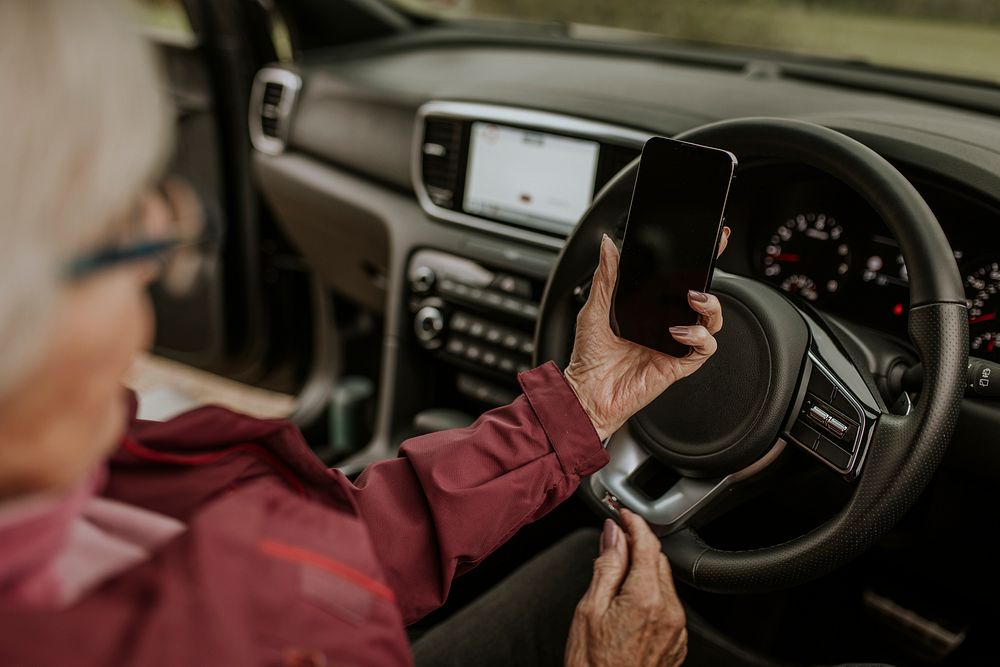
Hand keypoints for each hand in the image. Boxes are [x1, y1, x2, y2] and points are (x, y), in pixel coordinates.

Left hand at [564, 229, 729, 439]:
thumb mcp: (594, 308)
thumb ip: (605, 276)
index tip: (710, 240)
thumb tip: (607, 245)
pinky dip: (698, 336)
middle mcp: (666, 325)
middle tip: (710, 257)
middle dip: (712, 275)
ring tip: (693, 298)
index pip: (679, 281)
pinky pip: (704, 348)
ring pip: (713, 321)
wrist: (586, 391)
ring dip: (710, 306)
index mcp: (650, 309)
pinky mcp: (678, 364)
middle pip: (702, 297)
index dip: (698, 261)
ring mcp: (675, 344)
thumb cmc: (589, 357)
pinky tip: (679, 331)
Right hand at [565, 509, 686, 666]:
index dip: (634, 523)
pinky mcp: (676, 643)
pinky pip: (667, 605)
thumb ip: (607, 566)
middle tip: (614, 540)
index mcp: (646, 598)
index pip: (647, 544)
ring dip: (644, 570)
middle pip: (658, 560)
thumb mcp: (590, 609)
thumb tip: (613, 534)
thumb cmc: (593, 665)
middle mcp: (669, 612)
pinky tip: (628, 601)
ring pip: (663, 582)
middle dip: (638, 545)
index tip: (622, 513)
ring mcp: (676, 630)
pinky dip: (650, 594)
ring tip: (616, 574)